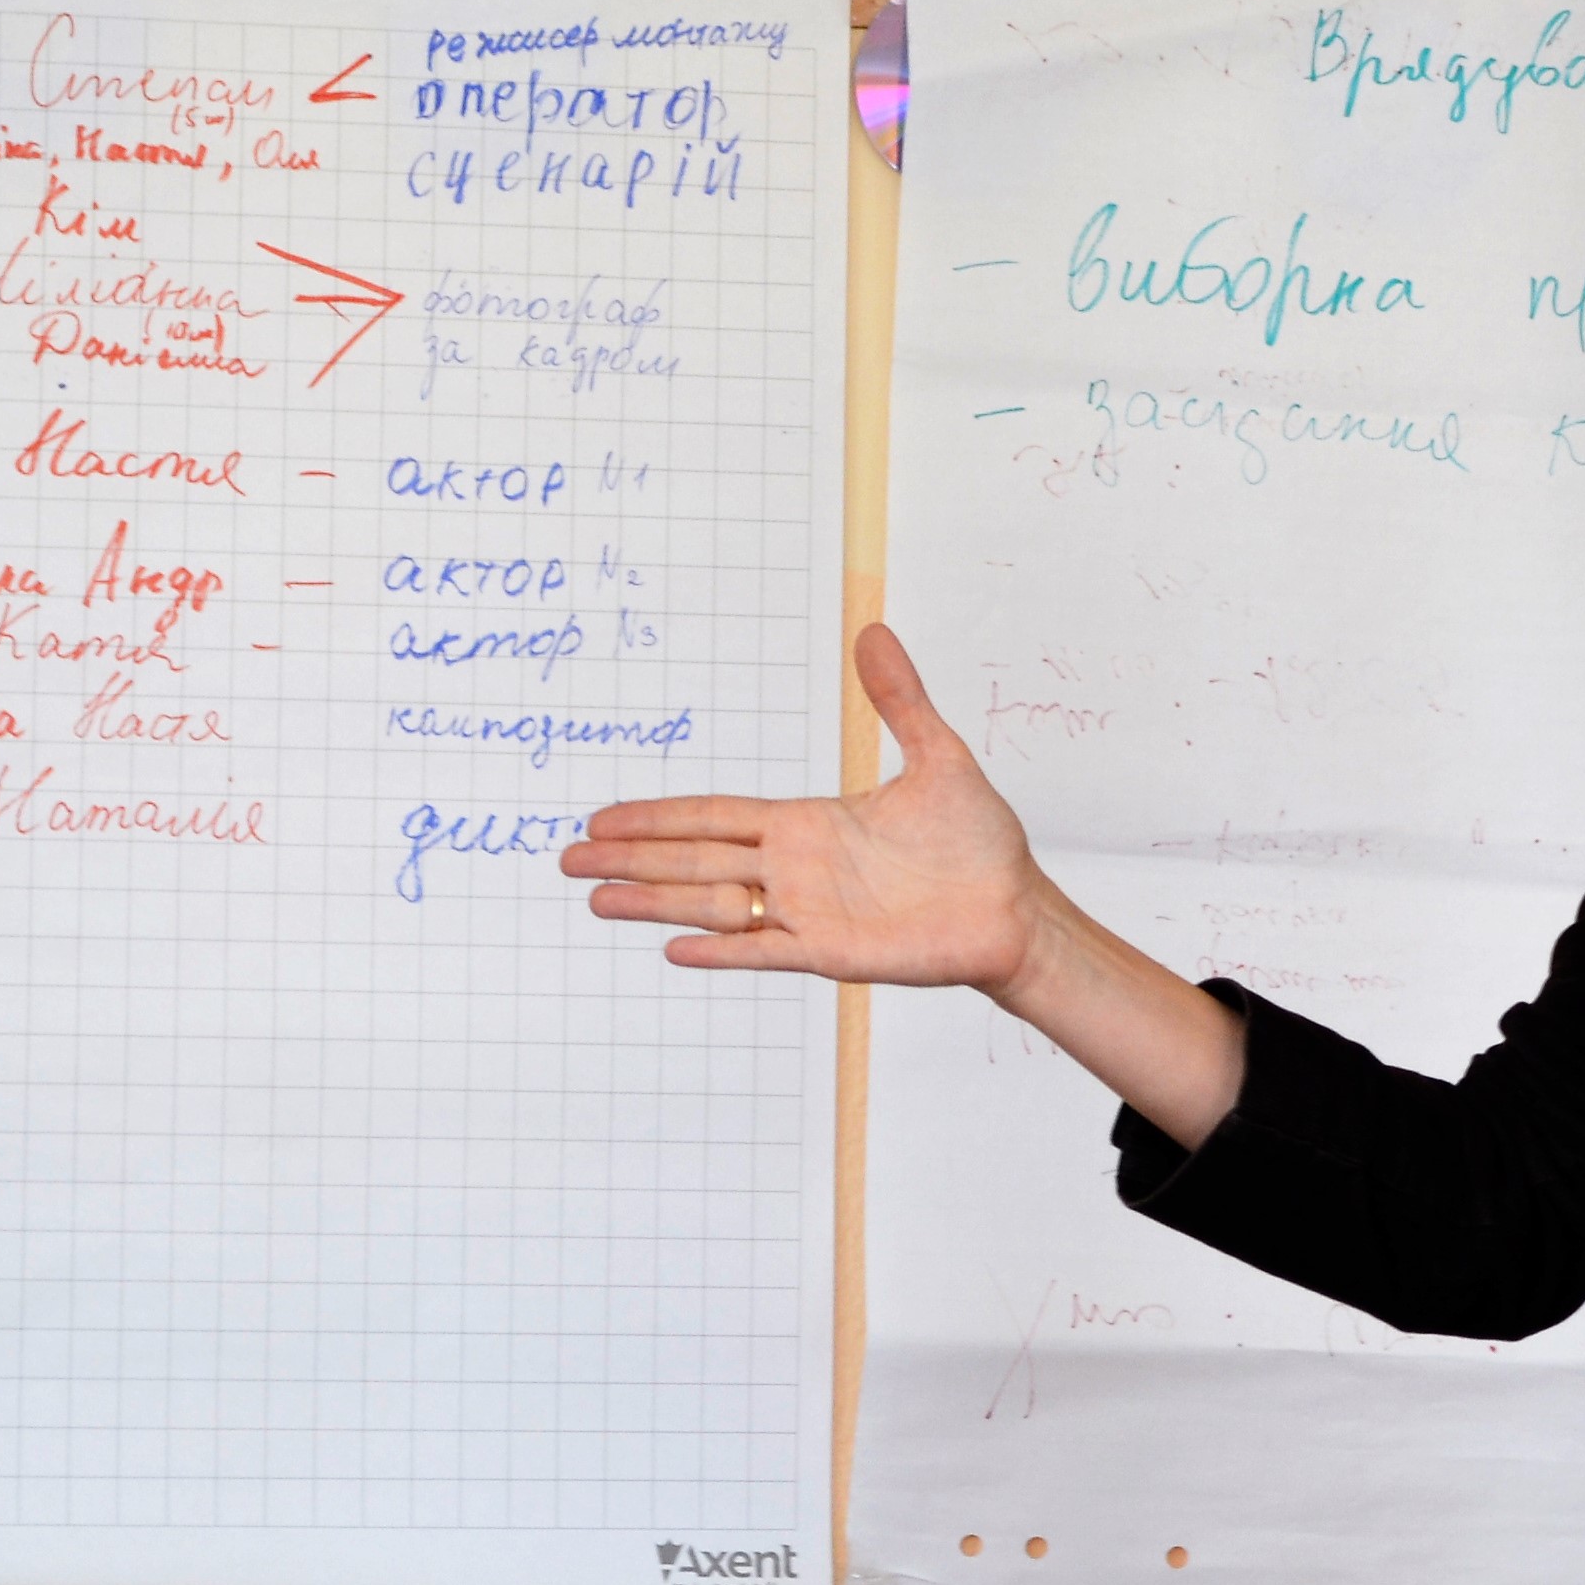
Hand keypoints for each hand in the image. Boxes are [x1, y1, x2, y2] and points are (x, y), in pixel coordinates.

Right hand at [565, 624, 1046, 988]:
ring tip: (597, 898)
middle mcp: (797, 871)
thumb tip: (874, 630)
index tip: (604, 816)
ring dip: (655, 901)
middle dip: (631, 857)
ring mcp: (810, 914)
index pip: (713, 818)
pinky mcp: (833, 954)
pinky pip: (765, 953)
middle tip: (568, 856)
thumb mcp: (937, 756)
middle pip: (694, 860)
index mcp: (807, 825)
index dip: (657, 817)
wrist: (1016, 909)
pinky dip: (721, 952)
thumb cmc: (980, 844)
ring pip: (714, 905)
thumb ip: (898, 699)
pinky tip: (673, 947)